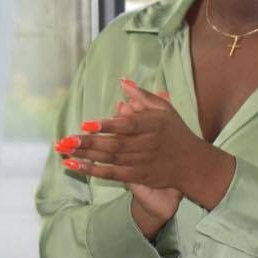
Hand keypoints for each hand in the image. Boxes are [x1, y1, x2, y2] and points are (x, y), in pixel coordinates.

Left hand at [55, 78, 235, 210]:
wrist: (193, 164)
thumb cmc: (176, 131)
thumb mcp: (165, 110)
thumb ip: (143, 96)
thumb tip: (122, 82)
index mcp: (154, 125)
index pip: (129, 125)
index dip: (107, 125)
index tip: (86, 123)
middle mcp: (148, 144)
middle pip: (115, 144)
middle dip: (88, 142)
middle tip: (65, 139)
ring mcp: (143, 162)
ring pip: (111, 159)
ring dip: (85, 155)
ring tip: (64, 150)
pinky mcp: (139, 176)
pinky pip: (112, 174)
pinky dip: (93, 170)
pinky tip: (75, 164)